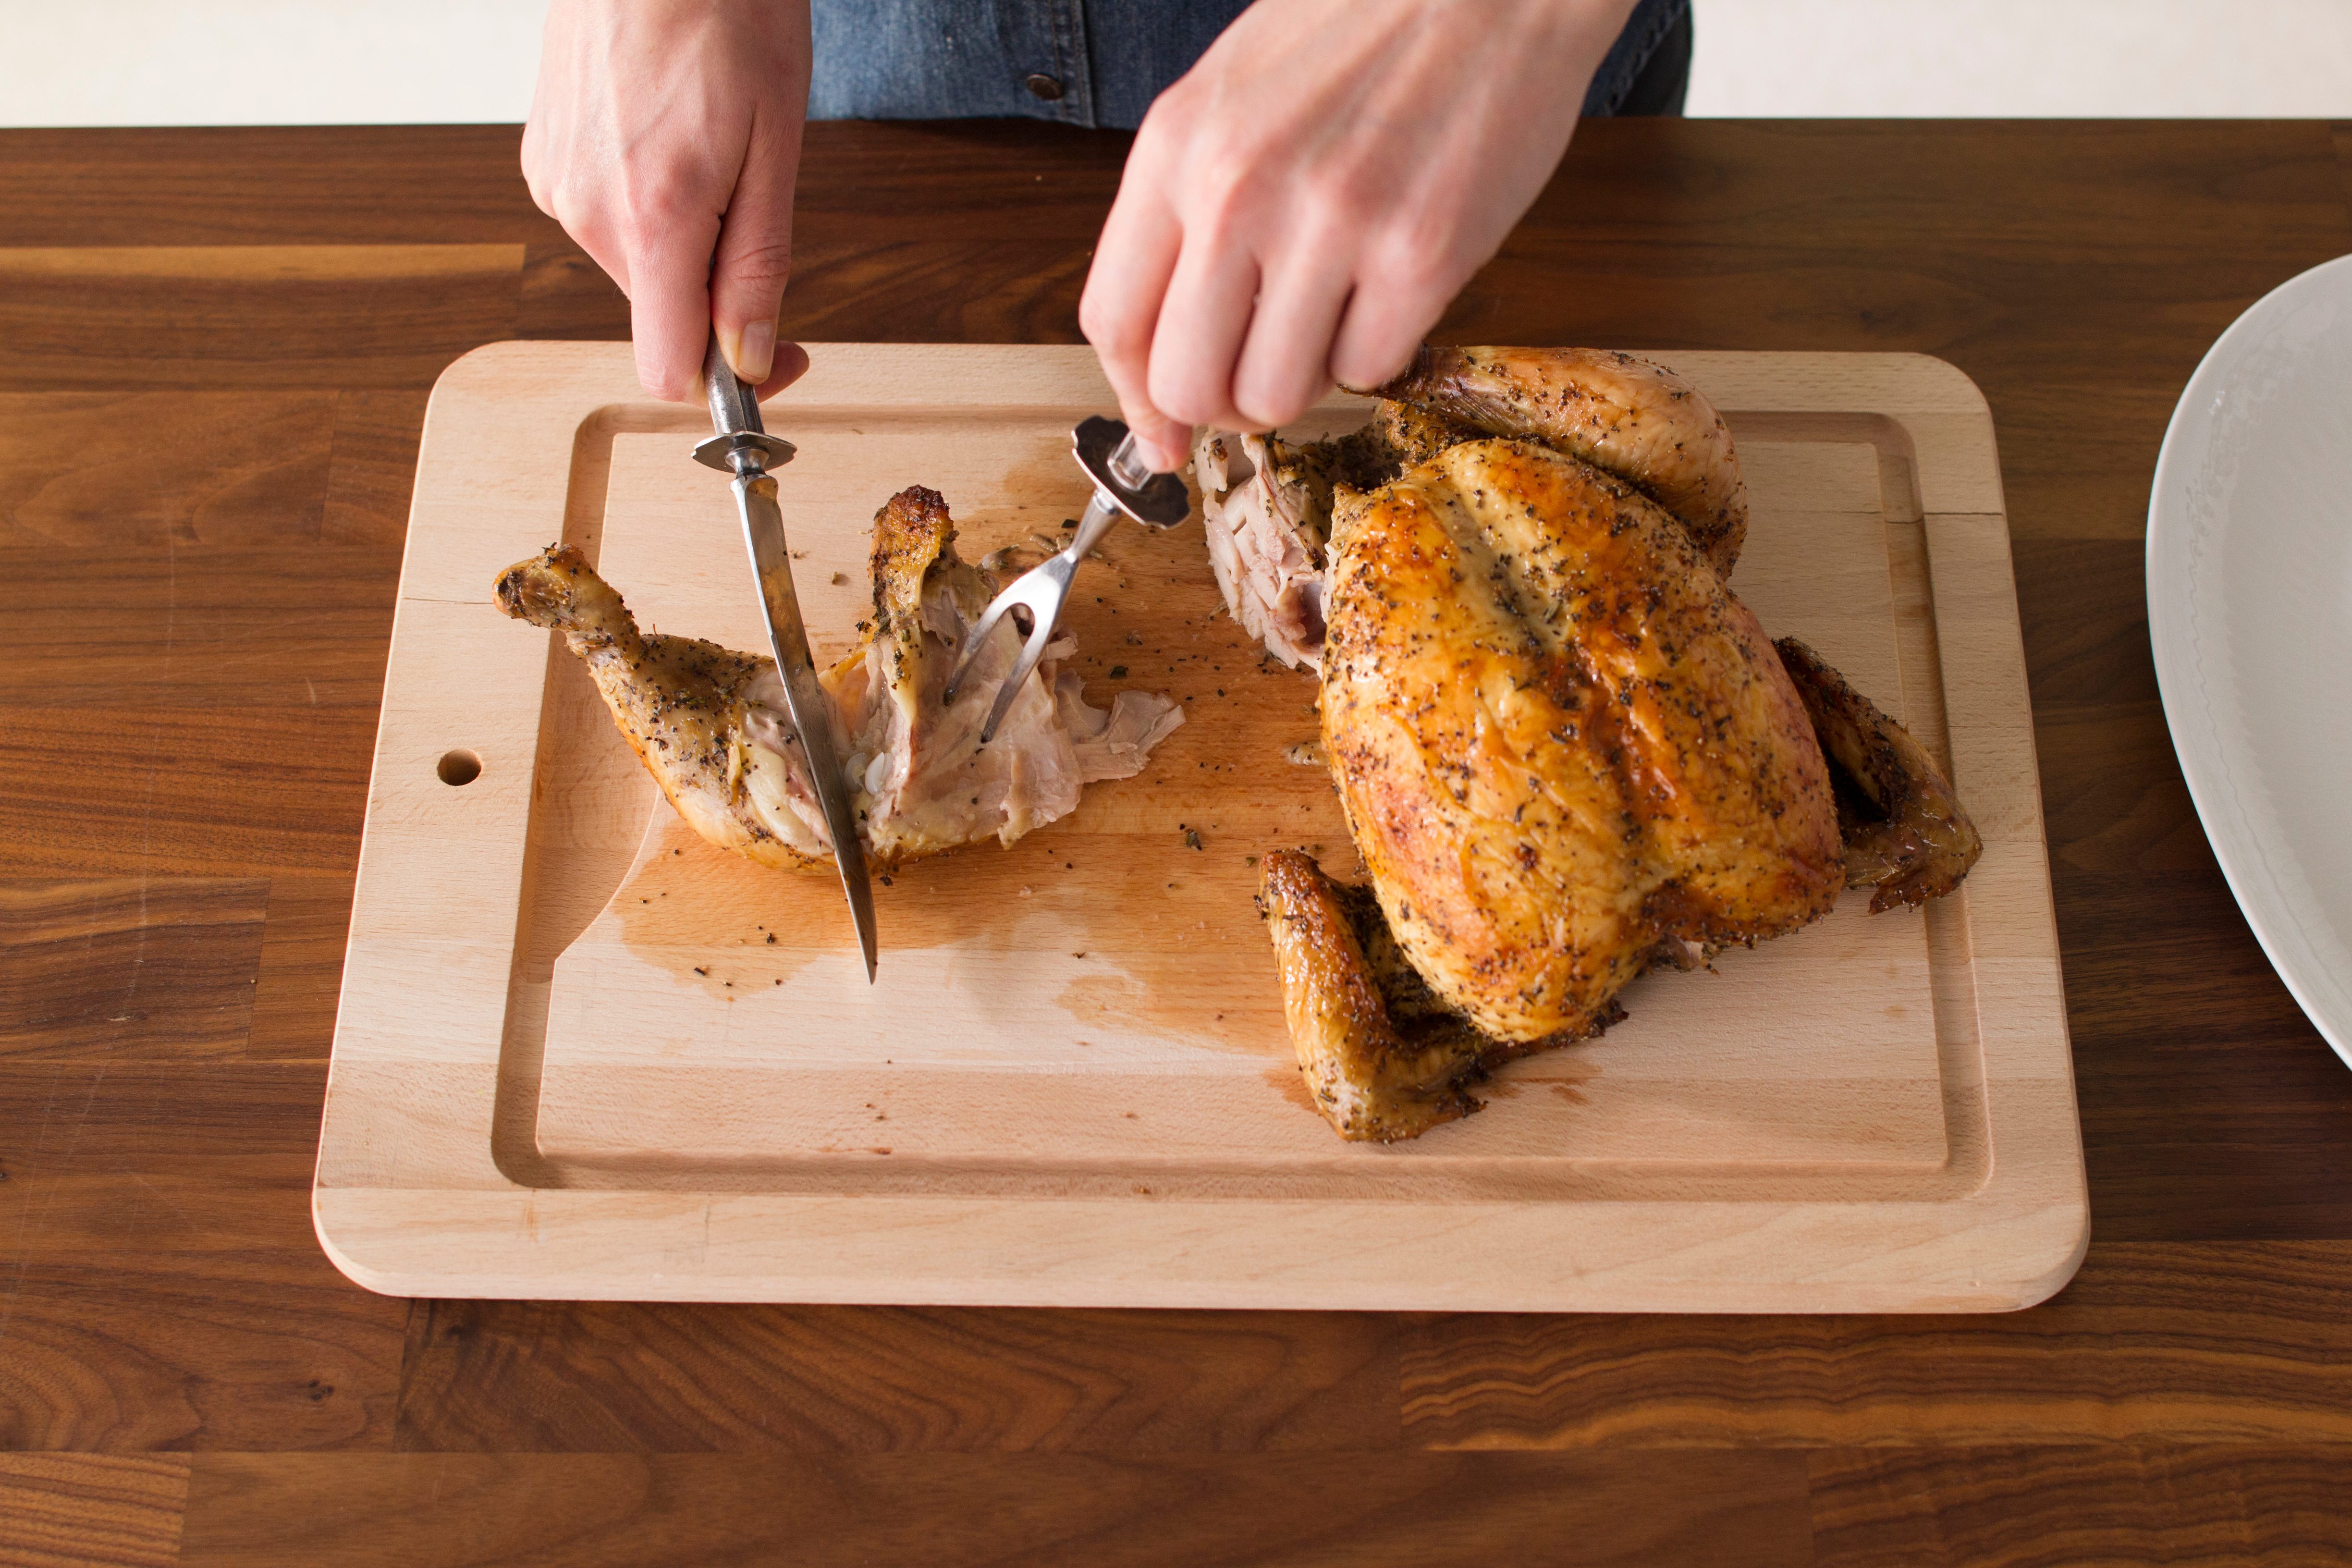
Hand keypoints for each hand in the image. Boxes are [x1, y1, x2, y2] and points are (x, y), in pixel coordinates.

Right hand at [522, 0, 813, 400]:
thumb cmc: (728, 12)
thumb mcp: (775, 146)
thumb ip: (758, 265)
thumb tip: (753, 358)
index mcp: (651, 218)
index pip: (669, 368)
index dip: (733, 382)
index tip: (781, 357)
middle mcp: (586, 211)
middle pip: (662, 313)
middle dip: (717, 287)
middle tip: (755, 202)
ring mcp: (555, 183)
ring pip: (638, 265)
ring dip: (685, 237)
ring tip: (711, 148)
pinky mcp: (543, 159)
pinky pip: (608, 217)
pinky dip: (650, 201)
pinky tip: (670, 134)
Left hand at [1079, 0, 1635, 469]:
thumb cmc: (1363, 26)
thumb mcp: (1234, 93)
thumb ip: (1187, 208)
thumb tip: (1164, 348)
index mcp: (1179, 147)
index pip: (1114, 319)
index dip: (1134, 400)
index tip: (1158, 437)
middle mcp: (1240, 191)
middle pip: (1188, 383)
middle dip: (1223, 403)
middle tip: (1262, 371)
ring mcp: (1332, 226)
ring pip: (1278, 396)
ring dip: (1305, 376)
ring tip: (1336, 305)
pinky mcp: (1421, 255)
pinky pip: (1369, 370)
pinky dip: (1379, 346)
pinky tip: (1393, 278)